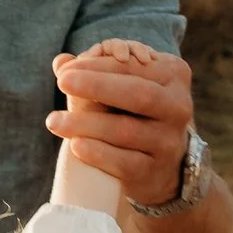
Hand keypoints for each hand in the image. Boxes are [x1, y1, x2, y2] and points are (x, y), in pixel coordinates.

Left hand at [46, 40, 193, 209]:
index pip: (133, 66)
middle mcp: (178, 107)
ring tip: (54, 121)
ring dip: (86, 124)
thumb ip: (94, 73)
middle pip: (137, 93)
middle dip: (97, 86)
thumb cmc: (134, 115)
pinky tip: (75, 145)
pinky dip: (98, 153)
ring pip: (126, 130)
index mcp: (174, 75)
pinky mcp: (153, 171)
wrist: (159, 166)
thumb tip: (59, 61)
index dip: (98, 66)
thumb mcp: (123, 88)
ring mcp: (168, 141)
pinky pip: (125, 162)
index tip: (64, 70)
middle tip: (61, 81)